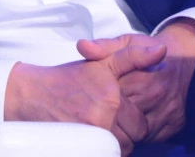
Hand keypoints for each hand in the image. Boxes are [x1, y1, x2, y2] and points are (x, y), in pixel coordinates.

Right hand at [5, 42, 166, 153]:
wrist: (32, 95)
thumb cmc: (67, 79)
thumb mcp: (101, 61)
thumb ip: (133, 56)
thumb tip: (162, 49)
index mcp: (112, 99)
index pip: (142, 125)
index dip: (133, 119)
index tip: (119, 111)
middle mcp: (103, 119)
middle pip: (132, 141)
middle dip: (126, 134)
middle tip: (109, 121)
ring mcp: (91, 136)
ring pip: (120, 151)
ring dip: (115, 144)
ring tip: (101, 129)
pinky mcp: (80, 148)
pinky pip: (105, 156)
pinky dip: (103, 152)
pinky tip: (94, 141)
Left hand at [77, 21, 194, 142]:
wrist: (183, 59)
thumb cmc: (148, 50)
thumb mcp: (127, 42)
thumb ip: (104, 46)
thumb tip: (81, 46)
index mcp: (140, 74)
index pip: (111, 94)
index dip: (98, 97)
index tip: (91, 96)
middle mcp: (155, 94)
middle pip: (122, 114)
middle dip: (108, 115)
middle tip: (97, 111)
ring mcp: (166, 112)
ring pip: (135, 131)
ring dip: (122, 129)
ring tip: (112, 120)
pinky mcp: (174, 126)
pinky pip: (150, 138)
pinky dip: (138, 136)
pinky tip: (129, 127)